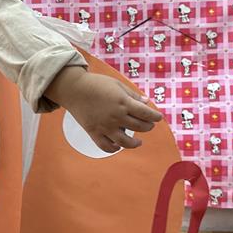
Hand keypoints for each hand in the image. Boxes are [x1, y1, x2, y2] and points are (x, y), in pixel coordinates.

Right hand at [46, 67, 163, 153]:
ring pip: (125, 141)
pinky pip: (105, 146)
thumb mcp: (117, 85)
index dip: (155, 116)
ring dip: (135, 143)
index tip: (158, 117)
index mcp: (123, 102)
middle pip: (139, 127)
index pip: (146, 113)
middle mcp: (116, 116)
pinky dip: (113, 148)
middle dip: (147, 126)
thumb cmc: (96, 84)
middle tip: (148, 125)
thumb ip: (132, 95)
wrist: (74, 89)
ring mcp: (105, 126)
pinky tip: (118, 146)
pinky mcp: (94, 132)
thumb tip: (147, 102)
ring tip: (138, 142)